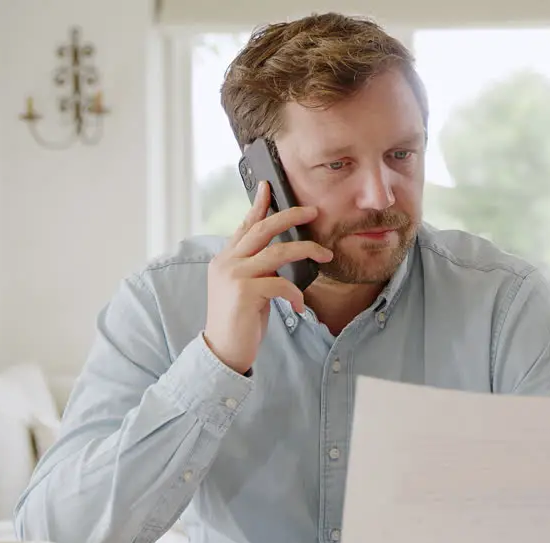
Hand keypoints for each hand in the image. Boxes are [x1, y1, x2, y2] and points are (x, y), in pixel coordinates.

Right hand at [203, 181, 331, 374]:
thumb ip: (257, 268)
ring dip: (306, 251)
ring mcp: (234, 276)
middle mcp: (227, 262)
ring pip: (277, 252)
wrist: (223, 351)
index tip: (269, 186)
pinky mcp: (245, 293)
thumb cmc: (240, 320)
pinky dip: (296, 295)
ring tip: (326, 255)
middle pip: (263, 229)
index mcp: (226, 259)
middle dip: (290, 216)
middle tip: (313, 211)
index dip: (258, 205)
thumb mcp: (247, 288)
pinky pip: (281, 284)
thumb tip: (283, 254)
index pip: (245, 225)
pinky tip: (299, 307)